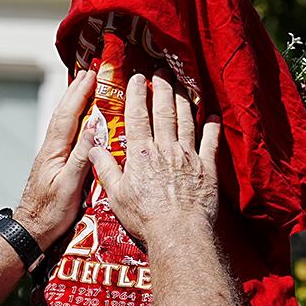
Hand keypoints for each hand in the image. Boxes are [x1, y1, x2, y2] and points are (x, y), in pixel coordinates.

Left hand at [13, 68, 97, 248]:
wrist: (31, 230)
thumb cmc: (50, 213)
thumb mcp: (69, 187)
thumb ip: (82, 157)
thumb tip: (93, 129)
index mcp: (54, 151)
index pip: (68, 115)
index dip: (80, 94)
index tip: (93, 75)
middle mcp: (51, 149)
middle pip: (63, 113)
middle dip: (76, 90)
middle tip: (90, 72)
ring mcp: (51, 156)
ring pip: (63, 122)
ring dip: (74, 102)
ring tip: (85, 87)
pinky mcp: (54, 164)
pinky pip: (66, 133)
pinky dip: (74, 119)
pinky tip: (81, 119)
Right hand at [87, 71, 220, 243]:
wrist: (178, 232)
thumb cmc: (145, 218)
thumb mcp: (115, 195)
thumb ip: (105, 168)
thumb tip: (93, 148)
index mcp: (141, 154)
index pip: (137, 117)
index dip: (136, 95)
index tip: (137, 79)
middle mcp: (165, 149)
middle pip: (163, 112)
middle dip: (162, 89)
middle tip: (161, 72)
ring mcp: (188, 156)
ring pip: (186, 121)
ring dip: (184, 101)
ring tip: (181, 87)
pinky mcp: (206, 168)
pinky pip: (210, 142)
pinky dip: (212, 127)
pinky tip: (212, 116)